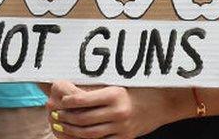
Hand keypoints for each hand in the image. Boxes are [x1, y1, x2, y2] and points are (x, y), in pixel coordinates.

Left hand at [46, 80, 176, 138]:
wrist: (164, 103)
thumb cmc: (140, 89)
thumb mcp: (120, 85)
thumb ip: (99, 91)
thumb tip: (73, 93)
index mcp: (115, 95)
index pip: (84, 100)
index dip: (68, 102)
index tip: (59, 101)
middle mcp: (118, 112)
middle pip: (84, 119)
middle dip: (66, 118)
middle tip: (54, 115)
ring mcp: (122, 128)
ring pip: (90, 134)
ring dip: (72, 131)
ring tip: (61, 126)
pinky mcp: (125, 138)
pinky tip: (77, 137)